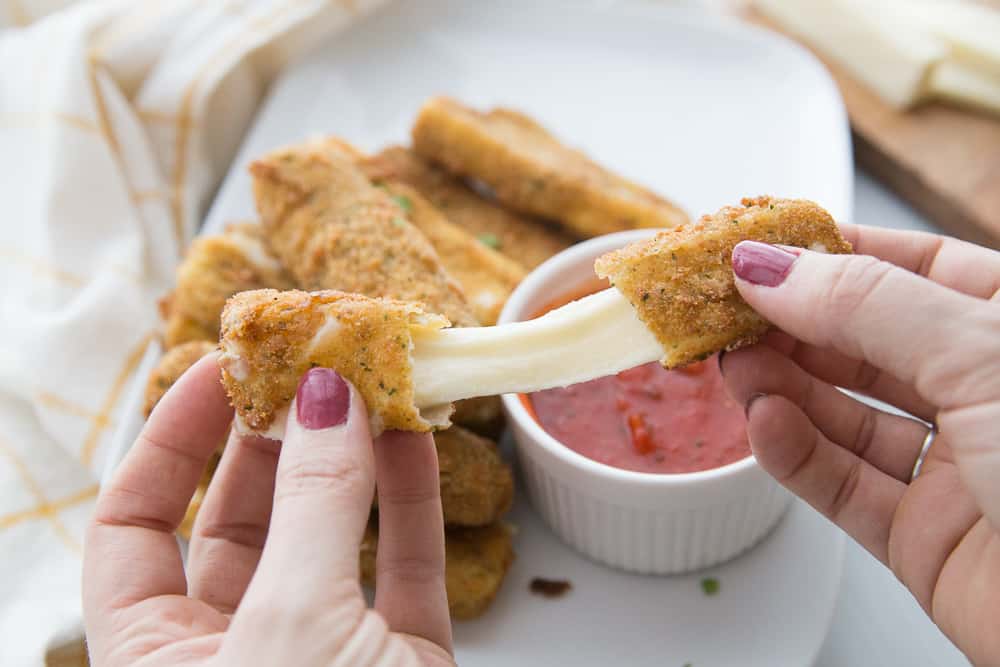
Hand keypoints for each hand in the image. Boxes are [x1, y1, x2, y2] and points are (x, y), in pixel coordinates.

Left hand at [83, 360, 453, 666]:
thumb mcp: (290, 622)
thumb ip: (312, 505)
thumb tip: (326, 395)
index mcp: (157, 655)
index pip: (132, 527)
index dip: (169, 440)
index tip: (218, 369)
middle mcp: (233, 648)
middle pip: (240, 519)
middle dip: (277, 436)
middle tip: (309, 364)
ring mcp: (322, 652)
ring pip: (328, 537)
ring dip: (354, 458)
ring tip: (372, 385)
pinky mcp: (401, 660)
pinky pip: (401, 568)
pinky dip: (411, 502)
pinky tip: (415, 438)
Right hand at [721, 225, 999, 664]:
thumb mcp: (983, 353)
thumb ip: (867, 305)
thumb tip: (771, 267)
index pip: (917, 269)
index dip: (836, 255)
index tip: (761, 249)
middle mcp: (990, 395)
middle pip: (868, 343)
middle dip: (792, 324)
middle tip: (725, 309)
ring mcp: (958, 469)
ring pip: (848, 415)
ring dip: (783, 387)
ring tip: (732, 365)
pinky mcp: (926, 539)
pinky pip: (845, 487)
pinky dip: (796, 455)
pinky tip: (766, 425)